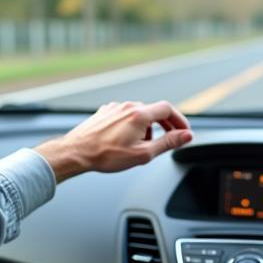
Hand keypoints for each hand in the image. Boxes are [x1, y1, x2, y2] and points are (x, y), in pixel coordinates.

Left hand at [35, 100, 192, 181]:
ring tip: (142, 147)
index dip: (179, 120)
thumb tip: (186, 136)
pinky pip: (125, 116)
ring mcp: (114, 108)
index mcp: (139, 114)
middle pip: (154, 111)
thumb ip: (168, 143)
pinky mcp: (104, 112)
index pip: (167, 109)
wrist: (76, 153)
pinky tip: (125, 141)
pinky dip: (132, 126)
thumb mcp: (143, 154)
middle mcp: (127, 106)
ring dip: (147, 128)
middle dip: (164, 126)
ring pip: (139, 114)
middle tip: (170, 139)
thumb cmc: (106, 155)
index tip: (184, 131)